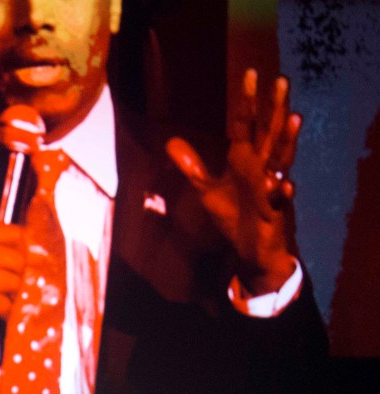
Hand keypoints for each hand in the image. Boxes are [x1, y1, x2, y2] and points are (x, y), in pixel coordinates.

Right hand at [0, 223, 25, 353]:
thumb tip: (33, 244)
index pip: (15, 234)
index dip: (22, 250)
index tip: (15, 263)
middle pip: (19, 260)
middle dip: (16, 276)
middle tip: (4, 286)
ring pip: (15, 283)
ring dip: (10, 295)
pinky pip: (6, 304)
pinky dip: (4, 312)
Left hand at [166, 69, 298, 294]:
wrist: (249, 247)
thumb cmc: (234, 215)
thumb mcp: (207, 189)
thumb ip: (191, 166)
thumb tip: (170, 141)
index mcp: (245, 159)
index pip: (247, 124)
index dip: (247, 101)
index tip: (250, 73)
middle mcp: (261, 167)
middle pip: (271, 132)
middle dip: (276, 108)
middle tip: (282, 80)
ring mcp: (271, 187)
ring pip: (283, 159)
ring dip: (289, 140)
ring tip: (295, 118)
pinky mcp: (274, 210)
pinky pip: (281, 199)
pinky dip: (283, 192)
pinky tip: (284, 185)